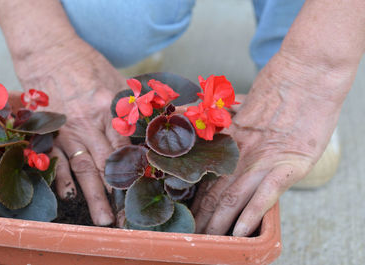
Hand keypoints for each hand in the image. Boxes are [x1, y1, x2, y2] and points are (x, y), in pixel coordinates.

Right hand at [13, 37, 129, 225]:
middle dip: (118, 192)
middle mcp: (89, 123)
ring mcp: (67, 129)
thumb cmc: (89, 65)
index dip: (135, 170)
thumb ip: (135, 106)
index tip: (145, 189)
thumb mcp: (118, 81)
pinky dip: (61, 179)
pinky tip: (68, 196)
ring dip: (93, 195)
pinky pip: (56, 159)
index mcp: (109, 108)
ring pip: (83, 167)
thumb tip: (157, 125)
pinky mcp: (50, 131)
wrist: (50, 51)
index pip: (126, 147)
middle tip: (127, 216)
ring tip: (102, 218)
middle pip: (108, 163)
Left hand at [192, 52, 351, 235]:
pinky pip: (266, 194)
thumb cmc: (283, 86)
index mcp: (233, 142)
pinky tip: (238, 233)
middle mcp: (243, 154)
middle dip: (202, 216)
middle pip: (215, 191)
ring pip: (234, 197)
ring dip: (218, 222)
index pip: (209, 176)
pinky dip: (251, 215)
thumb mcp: (247, 102)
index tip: (185, 213)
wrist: (308, 71)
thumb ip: (227, 115)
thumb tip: (194, 112)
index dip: (196, 198)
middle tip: (189, 234)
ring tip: (206, 241)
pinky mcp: (288, 163)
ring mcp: (264, 160)